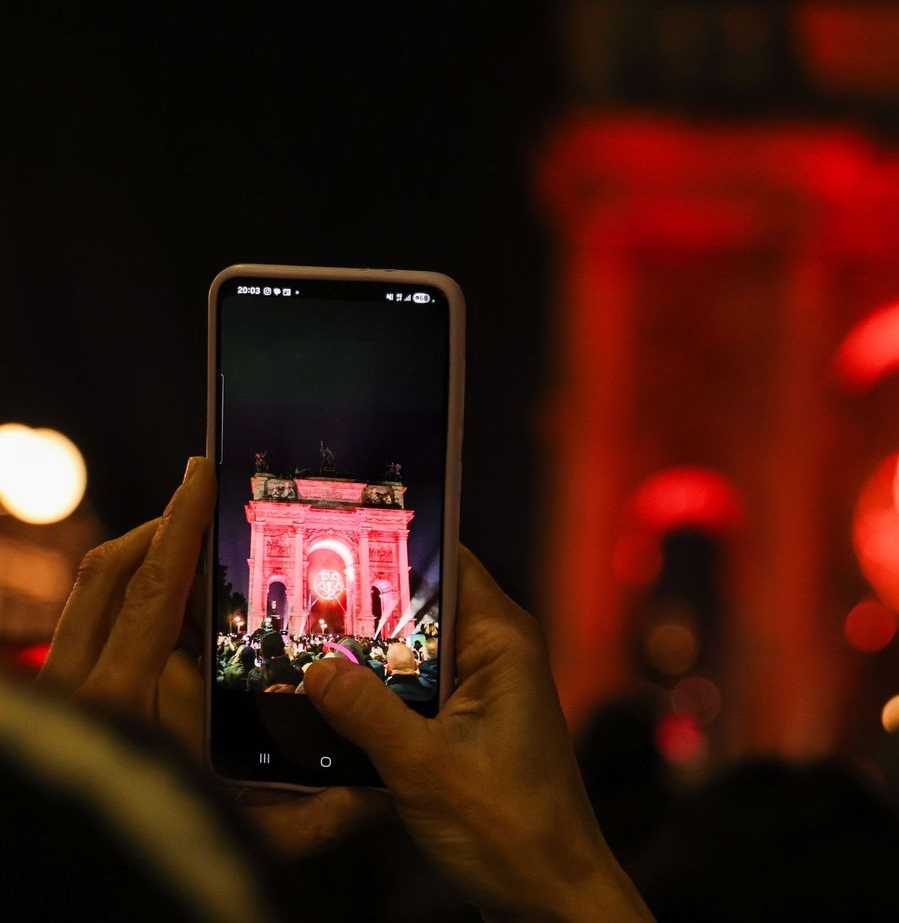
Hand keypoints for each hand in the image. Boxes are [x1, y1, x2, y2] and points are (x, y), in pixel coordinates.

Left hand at [38, 456, 387, 855]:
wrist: (64, 888)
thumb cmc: (161, 853)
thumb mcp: (243, 842)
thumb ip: (312, 815)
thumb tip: (385, 792)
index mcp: (121, 705)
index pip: (152, 590)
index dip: (179, 526)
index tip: (201, 475)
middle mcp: (79, 686)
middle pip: (110, 574)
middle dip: (159, 529)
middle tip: (202, 498)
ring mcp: (61, 690)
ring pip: (90, 596)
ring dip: (140, 562)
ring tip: (187, 546)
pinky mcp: (55, 703)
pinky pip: (82, 628)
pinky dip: (121, 604)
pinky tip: (162, 615)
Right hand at [302, 546, 651, 921]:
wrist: (551, 894)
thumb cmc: (513, 830)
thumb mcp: (424, 767)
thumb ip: (365, 713)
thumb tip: (313, 669)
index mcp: (503, 641)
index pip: (449, 561)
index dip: (394, 542)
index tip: (335, 530)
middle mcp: (498, 655)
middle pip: (421, 606)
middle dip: (363, 604)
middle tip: (290, 595)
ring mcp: (485, 691)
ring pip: (412, 654)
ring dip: (364, 658)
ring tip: (293, 647)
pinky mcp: (469, 728)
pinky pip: (415, 694)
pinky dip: (377, 698)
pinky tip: (325, 708)